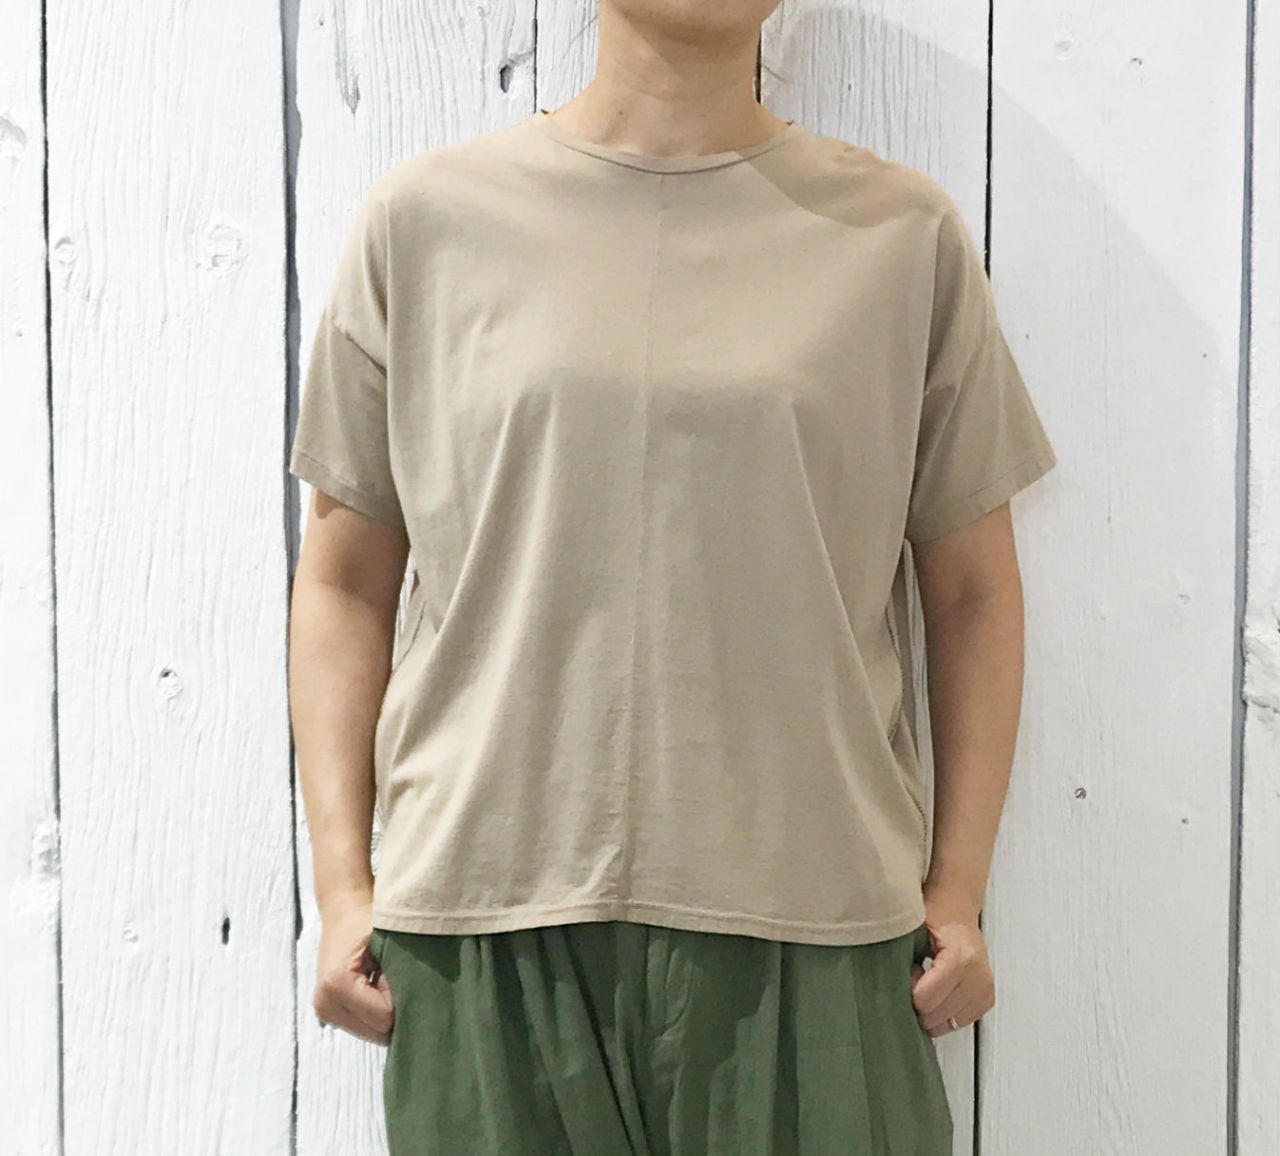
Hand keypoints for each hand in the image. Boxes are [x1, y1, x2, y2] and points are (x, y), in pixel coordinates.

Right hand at [312, 906, 393, 1045]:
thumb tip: (420, 1002)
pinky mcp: (329, 1015)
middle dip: (395, 1009)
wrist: (345, 911)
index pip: (384, 1017)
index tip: (399, 971)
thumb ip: (402, 970)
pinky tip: (376, 989)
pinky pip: (365, 1027)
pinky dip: (376, 1012)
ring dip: (386, 1012)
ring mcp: (325, 1012)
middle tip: (394, 977)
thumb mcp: (389, 940)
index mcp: (337, 984)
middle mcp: (325, 1004)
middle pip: (377, 1032)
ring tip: (383, 981)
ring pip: (373, 1033)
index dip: (402, 996)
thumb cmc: (368, 920)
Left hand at [909, 915, 994, 1037]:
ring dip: (930, 1010)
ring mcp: (984, 992)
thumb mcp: (914, 927)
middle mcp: (977, 978)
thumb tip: (888, 985)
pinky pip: (957, 1023)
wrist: (958, 909)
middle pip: (935, 1017)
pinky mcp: (986, 1001)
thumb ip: (902, 955)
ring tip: (927, 983)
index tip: (906, 973)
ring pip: (945, 1024)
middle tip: (915, 977)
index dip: (907, 991)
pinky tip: (938, 991)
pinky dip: (942, 1013)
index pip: (925, 1000)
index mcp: (961, 959)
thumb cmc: (936, 914)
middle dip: (917, 1003)